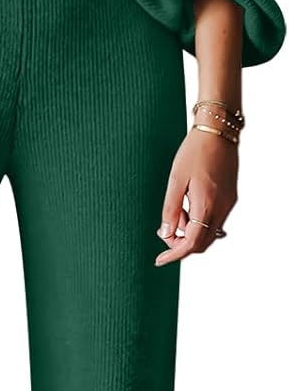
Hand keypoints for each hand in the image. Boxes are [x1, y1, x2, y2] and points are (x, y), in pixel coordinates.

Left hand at [155, 127, 238, 264]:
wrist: (217, 130)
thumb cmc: (194, 151)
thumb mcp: (175, 180)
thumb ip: (170, 209)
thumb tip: (166, 233)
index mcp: (206, 205)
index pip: (191, 243)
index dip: (174, 254)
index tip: (159, 260)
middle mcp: (221, 208)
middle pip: (202, 243)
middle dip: (181, 244)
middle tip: (163, 233)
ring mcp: (228, 203)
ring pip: (209, 233)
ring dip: (190, 232)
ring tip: (176, 212)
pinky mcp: (230, 197)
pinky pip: (215, 220)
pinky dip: (199, 222)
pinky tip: (188, 205)